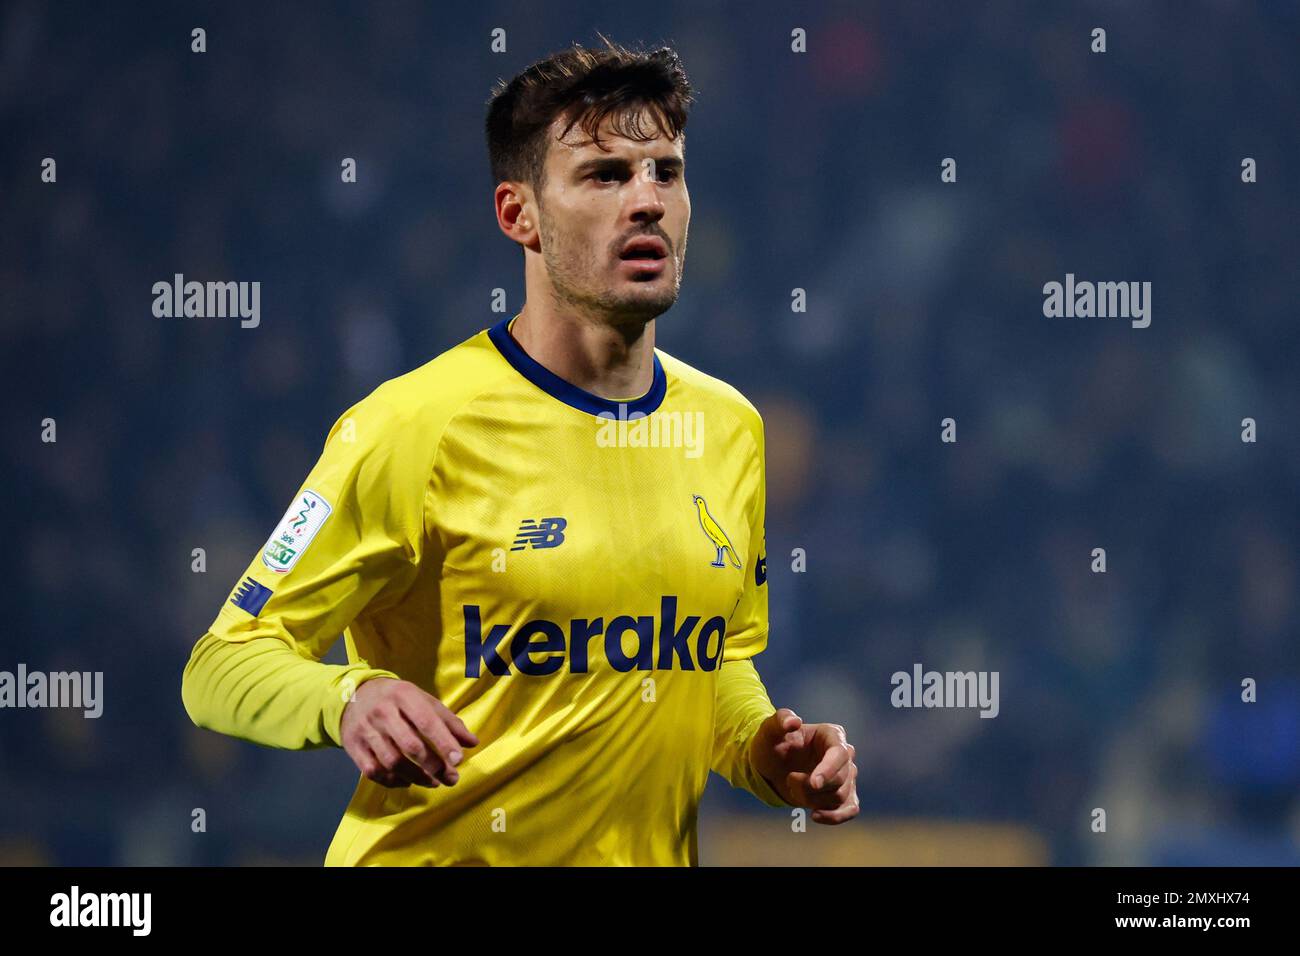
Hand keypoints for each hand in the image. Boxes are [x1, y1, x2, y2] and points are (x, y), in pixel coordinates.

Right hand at [340, 677, 478, 788]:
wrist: (354, 694)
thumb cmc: (397, 699)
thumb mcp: (423, 700)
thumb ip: (448, 721)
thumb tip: (472, 742)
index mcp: (403, 695)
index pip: (426, 721)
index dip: (443, 742)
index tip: (458, 759)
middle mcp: (382, 712)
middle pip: (410, 745)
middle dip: (433, 765)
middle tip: (451, 778)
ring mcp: (365, 731)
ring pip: (392, 762)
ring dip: (416, 777)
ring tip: (434, 782)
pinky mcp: (353, 747)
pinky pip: (373, 771)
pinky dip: (393, 781)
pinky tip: (408, 781)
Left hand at [749, 708, 858, 823]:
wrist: (770, 766)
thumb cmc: (772, 744)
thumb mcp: (769, 730)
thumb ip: (780, 720)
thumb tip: (794, 721)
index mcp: (831, 735)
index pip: (839, 754)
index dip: (828, 770)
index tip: (813, 783)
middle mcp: (844, 754)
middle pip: (840, 779)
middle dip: (810, 786)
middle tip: (789, 779)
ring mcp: (846, 776)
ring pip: (839, 796)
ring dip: (811, 799)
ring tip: (793, 786)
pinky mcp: (843, 795)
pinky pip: (850, 809)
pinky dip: (835, 817)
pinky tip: (815, 816)